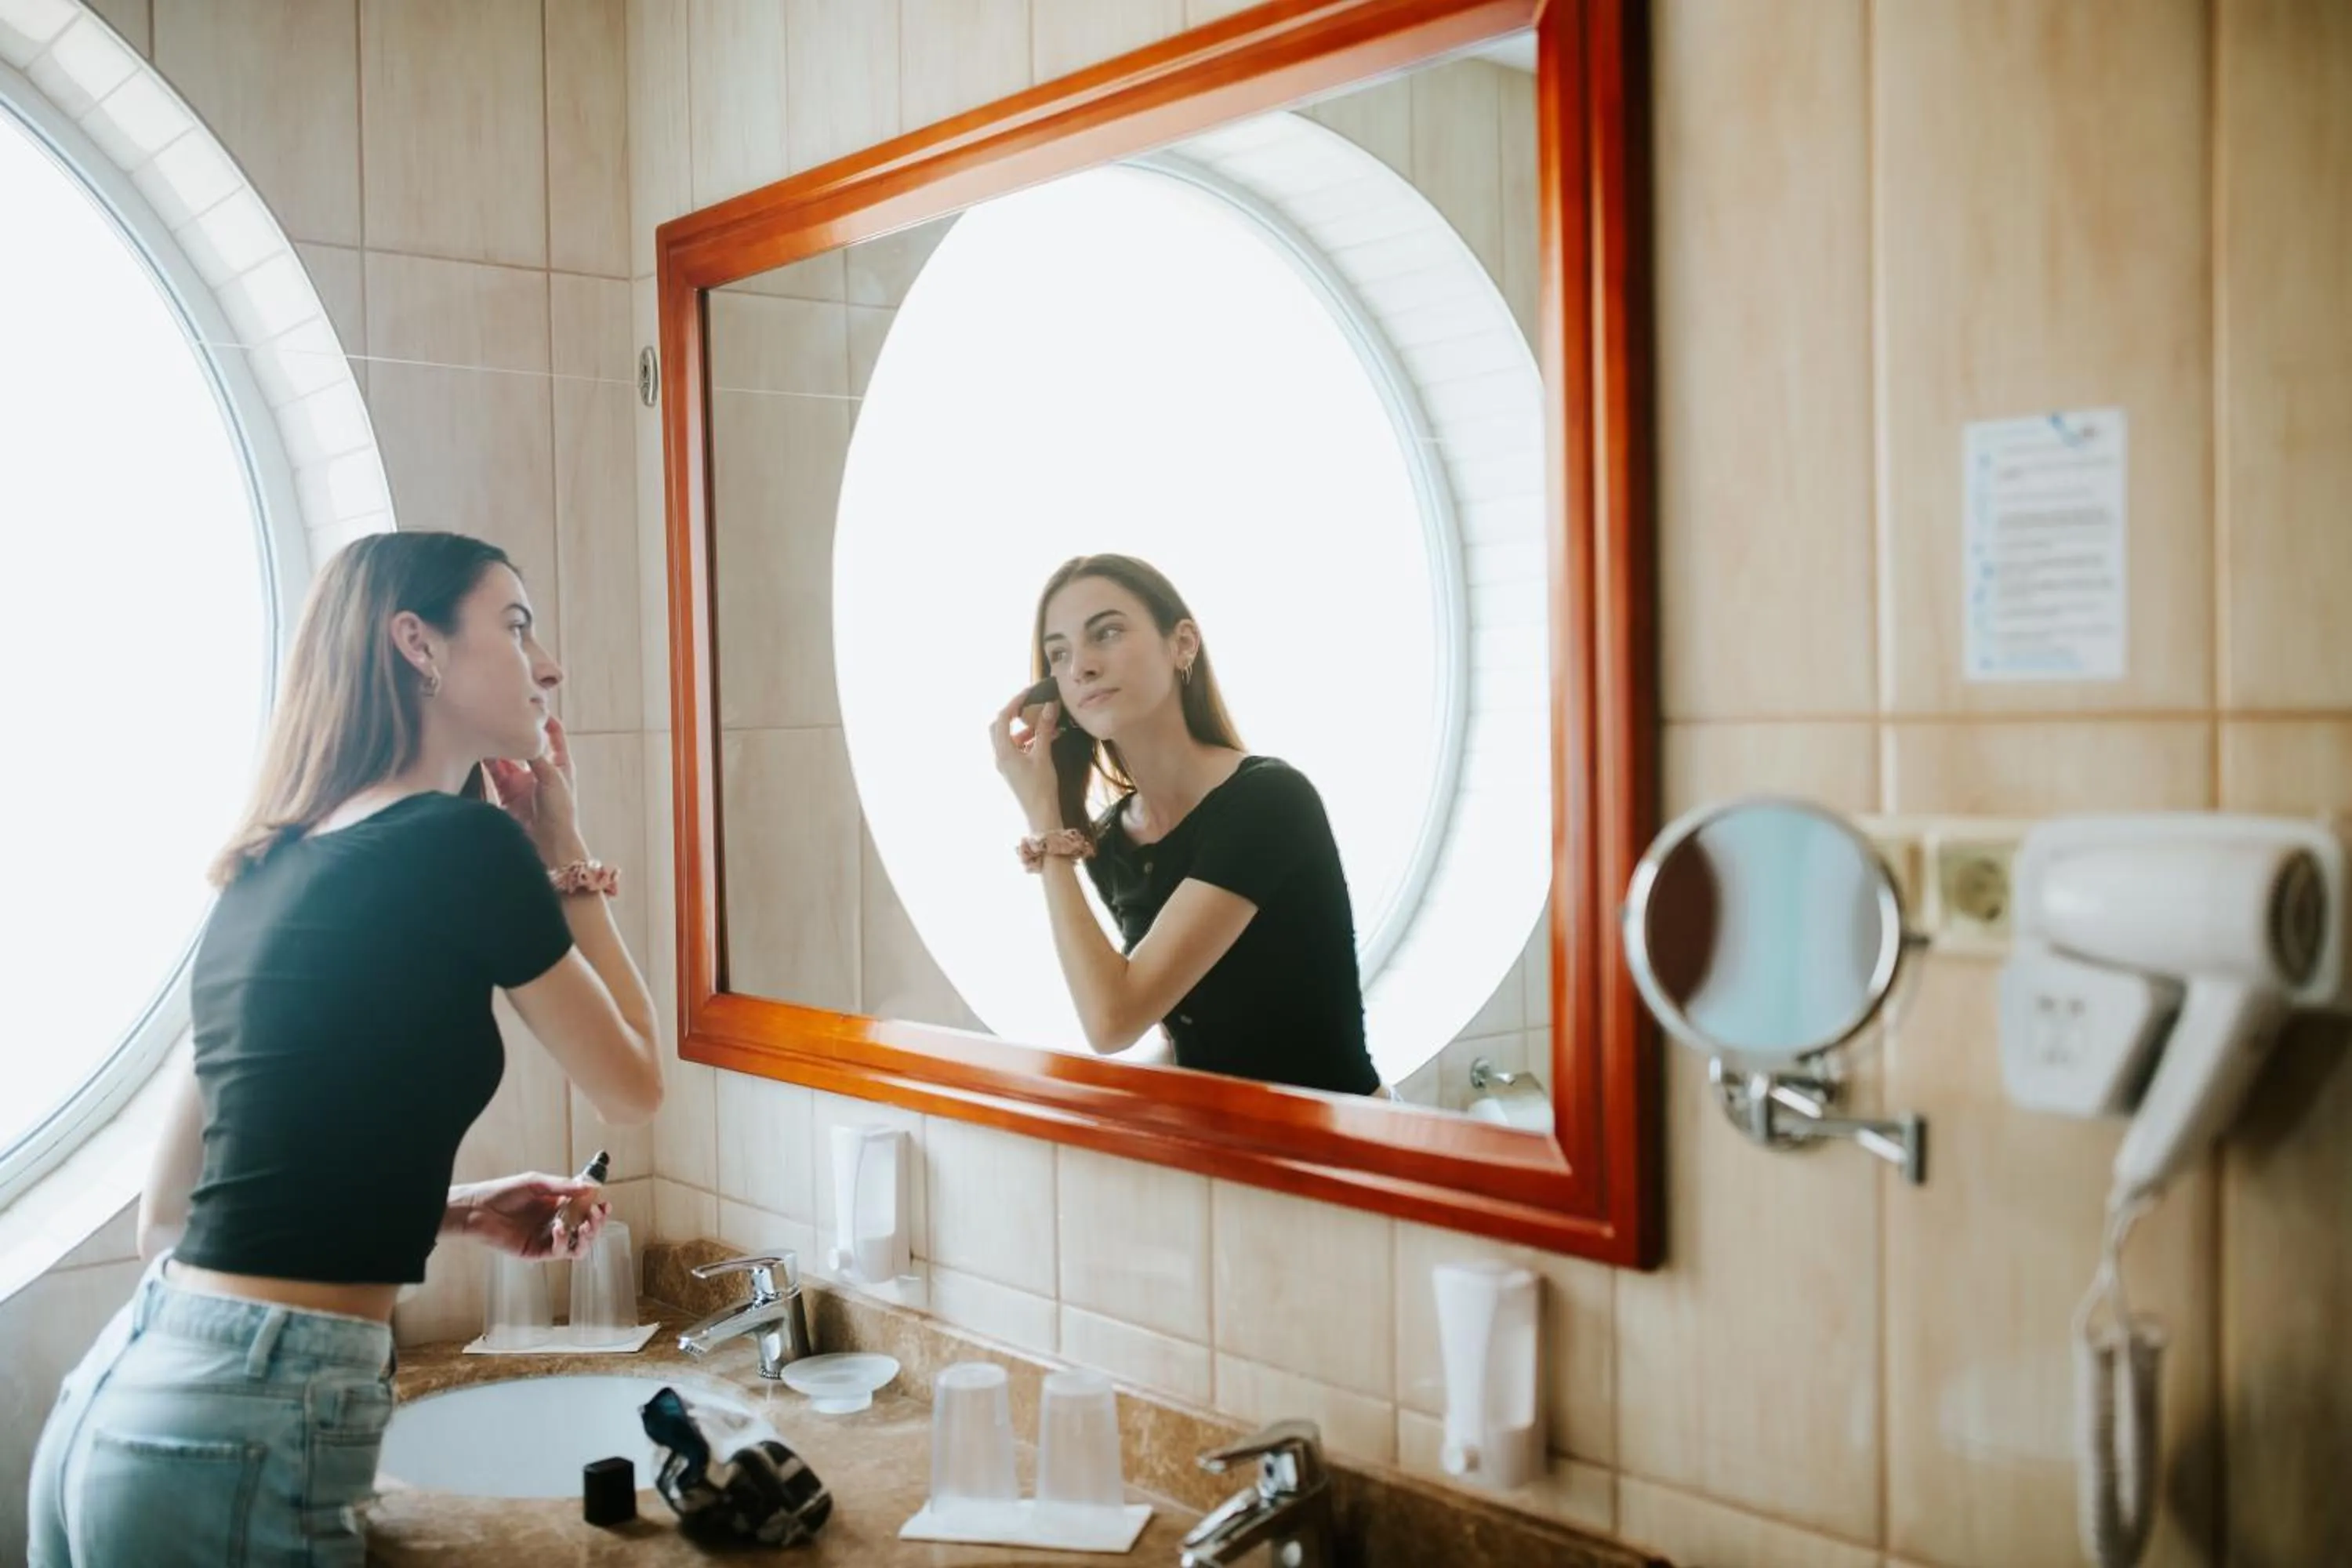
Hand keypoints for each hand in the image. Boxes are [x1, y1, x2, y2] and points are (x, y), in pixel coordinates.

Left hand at [443, 1171, 608, 1259]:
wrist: (476, 1209)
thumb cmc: (503, 1192)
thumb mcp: (536, 1183)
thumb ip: (563, 1186)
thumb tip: (589, 1186)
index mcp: (557, 1205)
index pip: (585, 1210)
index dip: (598, 1209)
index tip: (604, 1203)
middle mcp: (555, 1223)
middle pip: (586, 1230)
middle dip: (596, 1224)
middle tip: (597, 1213)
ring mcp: (546, 1239)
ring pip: (577, 1246)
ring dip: (586, 1237)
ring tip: (584, 1225)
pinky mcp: (536, 1252)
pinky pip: (557, 1252)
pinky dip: (562, 1241)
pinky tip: (558, 1228)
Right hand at [485, 714, 584, 863]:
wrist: (549, 845)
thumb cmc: (560, 813)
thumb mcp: (553, 779)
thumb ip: (537, 758)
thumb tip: (523, 739)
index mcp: (559, 764)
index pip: (554, 734)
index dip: (546, 720)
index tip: (532, 706)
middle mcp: (540, 771)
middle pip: (523, 746)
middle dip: (511, 735)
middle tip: (497, 720)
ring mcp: (522, 783)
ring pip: (505, 759)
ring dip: (495, 749)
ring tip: (483, 735)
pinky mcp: (506, 795)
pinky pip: (493, 776)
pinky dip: (485, 766)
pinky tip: (476, 755)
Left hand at [992, 689, 1061, 830]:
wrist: (1041, 815)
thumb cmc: (1041, 788)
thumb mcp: (1043, 756)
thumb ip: (1044, 730)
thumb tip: (1049, 706)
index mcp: (1003, 751)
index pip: (1003, 718)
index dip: (1015, 702)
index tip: (1030, 692)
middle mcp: (999, 756)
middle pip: (999, 726)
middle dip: (1014, 714)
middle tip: (1030, 705)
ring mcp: (1005, 764)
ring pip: (1009, 738)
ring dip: (1025, 728)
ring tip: (1045, 723)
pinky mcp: (1012, 770)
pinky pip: (1016, 748)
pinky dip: (1028, 740)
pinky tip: (1046, 739)